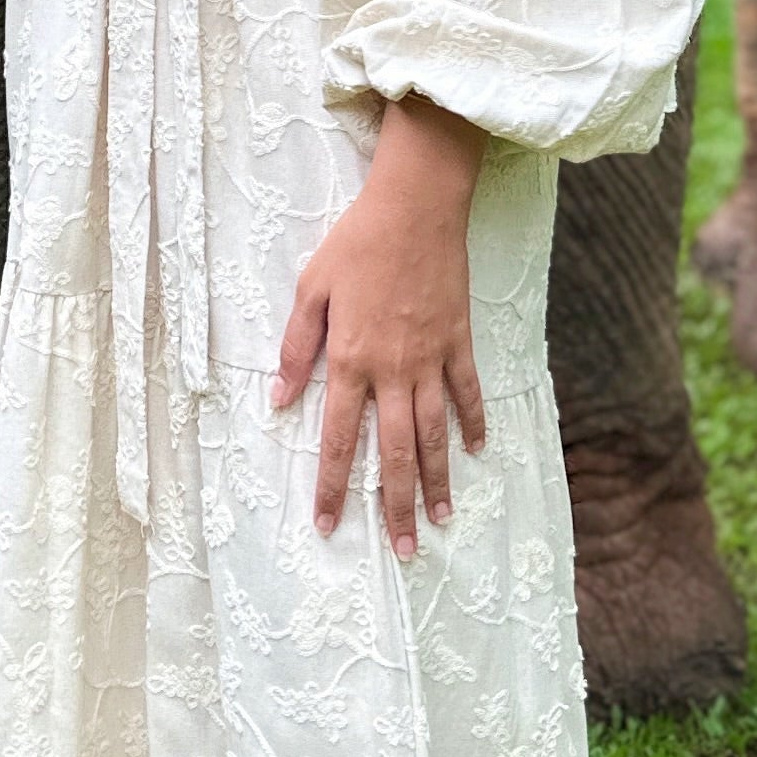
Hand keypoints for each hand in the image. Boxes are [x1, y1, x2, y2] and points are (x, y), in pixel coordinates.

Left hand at [271, 96, 489, 555]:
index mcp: (350, 361)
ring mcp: (431, 359)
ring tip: (439, 518)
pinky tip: (477, 451)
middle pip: (394, 453)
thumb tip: (278, 400)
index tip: (327, 525)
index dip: (331, 486)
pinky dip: (474, 423)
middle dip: (395, 506)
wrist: (416, 207)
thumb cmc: (356, 243)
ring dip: (436, 480)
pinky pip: (468, 392)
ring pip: (434, 434)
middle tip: (404, 549)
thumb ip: (296, 349)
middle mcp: (392, 371)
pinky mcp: (459, 340)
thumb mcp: (310, 290)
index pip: (337, 439)